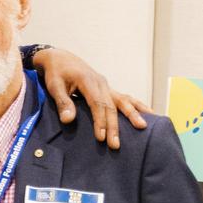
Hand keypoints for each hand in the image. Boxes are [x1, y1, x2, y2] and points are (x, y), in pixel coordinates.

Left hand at [34, 47, 151, 149]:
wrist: (60, 58)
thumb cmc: (56, 73)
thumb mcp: (54, 86)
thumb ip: (62, 102)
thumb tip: (68, 120)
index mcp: (89, 81)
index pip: (98, 104)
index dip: (100, 121)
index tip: (102, 137)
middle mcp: (101, 83)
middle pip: (111, 106)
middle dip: (114, 126)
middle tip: (115, 144)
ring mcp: (106, 86)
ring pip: (123, 101)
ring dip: (133, 115)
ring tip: (144, 127)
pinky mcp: (107, 89)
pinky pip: (124, 98)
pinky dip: (136, 106)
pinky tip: (148, 114)